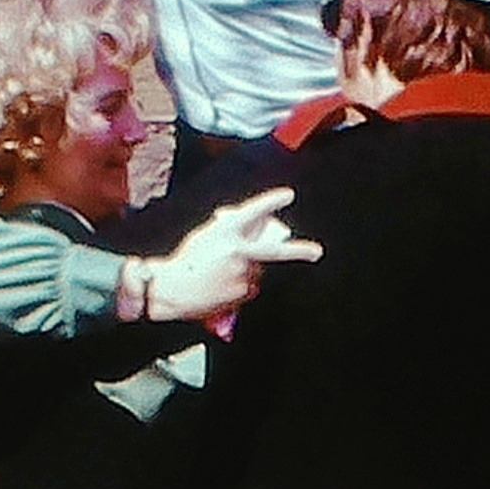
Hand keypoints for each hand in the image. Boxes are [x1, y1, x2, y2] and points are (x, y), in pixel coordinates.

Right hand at [145, 185, 319, 321]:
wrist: (173, 291)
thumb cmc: (186, 261)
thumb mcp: (205, 236)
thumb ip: (228, 228)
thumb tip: (247, 224)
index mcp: (225, 233)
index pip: (252, 212)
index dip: (271, 201)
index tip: (288, 195)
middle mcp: (238, 253)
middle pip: (275, 251)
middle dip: (300, 251)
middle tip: (316, 252)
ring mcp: (242, 275)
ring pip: (259, 268)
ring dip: (251, 265)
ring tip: (224, 269)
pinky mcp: (243, 293)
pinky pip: (251, 284)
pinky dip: (243, 280)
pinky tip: (224, 281)